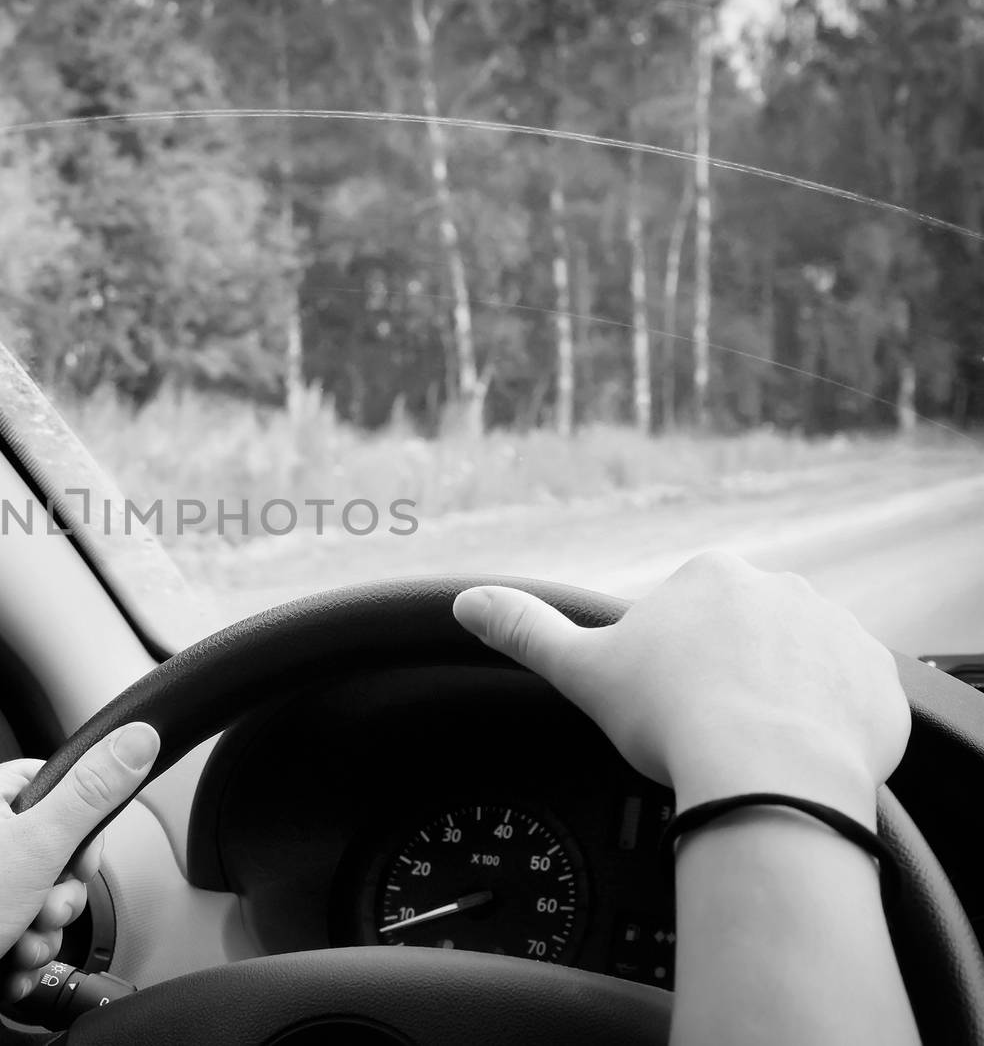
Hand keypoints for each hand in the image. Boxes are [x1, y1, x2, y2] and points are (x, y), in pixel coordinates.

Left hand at [0, 721, 160, 1029]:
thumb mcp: (38, 845)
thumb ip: (92, 793)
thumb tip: (136, 737)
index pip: (57, 786)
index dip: (80, 830)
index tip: (79, 862)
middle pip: (49, 846)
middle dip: (59, 892)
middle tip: (43, 908)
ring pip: (32, 890)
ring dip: (41, 926)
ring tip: (21, 941)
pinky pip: (7, 917)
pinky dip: (17, 943)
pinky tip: (9, 959)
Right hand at [452, 552, 908, 826]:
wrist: (769, 772)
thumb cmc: (673, 717)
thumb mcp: (582, 671)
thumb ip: (525, 630)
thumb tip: (466, 602)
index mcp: (710, 576)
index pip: (688, 613)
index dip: (672, 663)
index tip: (668, 704)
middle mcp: (782, 588)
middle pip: (746, 635)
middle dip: (730, 675)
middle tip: (707, 732)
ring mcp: (839, 632)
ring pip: (800, 665)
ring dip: (781, 697)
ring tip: (753, 751)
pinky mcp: (881, 682)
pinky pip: (851, 699)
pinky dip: (828, 725)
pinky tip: (797, 758)